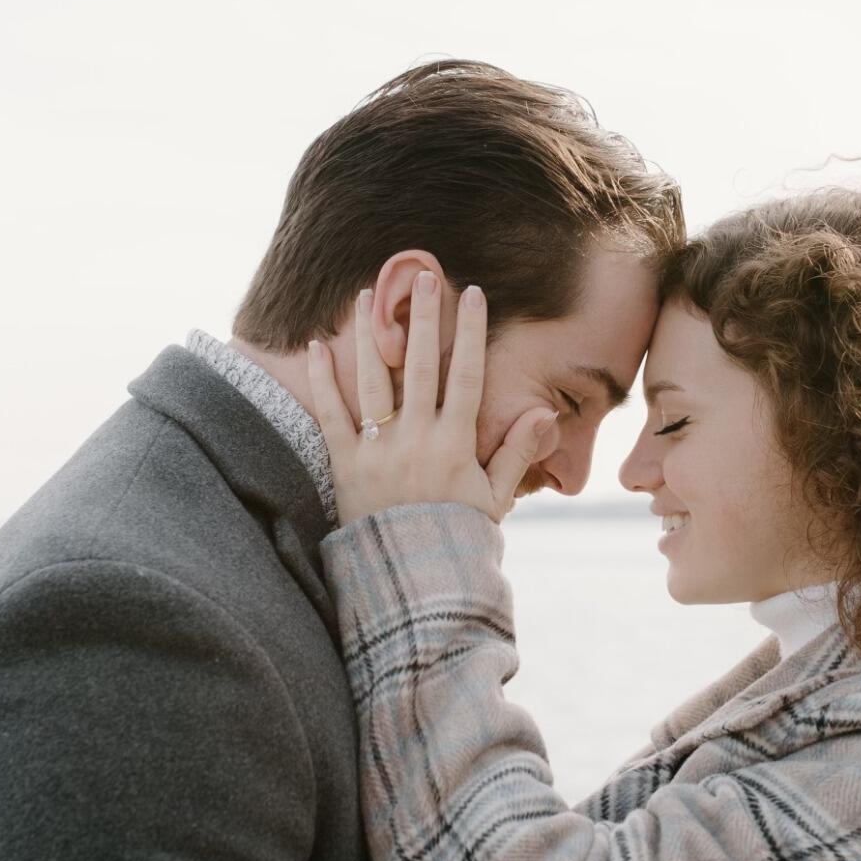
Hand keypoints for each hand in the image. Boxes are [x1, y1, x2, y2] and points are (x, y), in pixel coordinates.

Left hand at [305, 274, 557, 526]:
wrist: (413, 584)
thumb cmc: (458, 540)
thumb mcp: (496, 500)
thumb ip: (516, 452)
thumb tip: (545, 413)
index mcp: (454, 445)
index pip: (466, 376)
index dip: (470, 333)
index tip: (473, 295)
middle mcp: (416, 439)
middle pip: (418, 365)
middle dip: (422, 318)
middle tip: (424, 275)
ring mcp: (377, 450)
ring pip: (372, 380)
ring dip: (369, 335)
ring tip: (367, 296)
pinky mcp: (344, 465)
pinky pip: (331, 414)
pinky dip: (322, 380)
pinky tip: (316, 347)